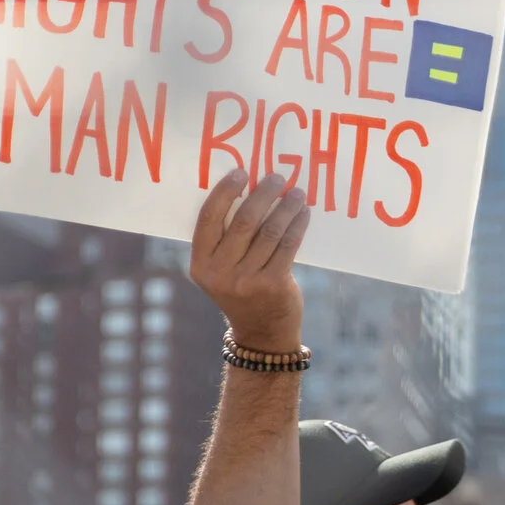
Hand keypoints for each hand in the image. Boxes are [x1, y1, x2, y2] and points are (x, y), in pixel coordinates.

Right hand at [190, 170, 309, 351]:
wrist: (262, 331)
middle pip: (243, 221)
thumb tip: (249, 191)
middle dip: (262, 194)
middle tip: (277, 177)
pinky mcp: (273, 284)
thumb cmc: (242, 289)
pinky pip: (288, 246)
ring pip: (269, 231)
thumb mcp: (222, 269)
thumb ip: (226, 240)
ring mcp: (246, 280)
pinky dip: (297, 226)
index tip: (241, 172)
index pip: (208, 218)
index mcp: (200, 264)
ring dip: (286, 207)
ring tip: (297, 193)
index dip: (224, 192)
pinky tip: (304, 214)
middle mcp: (219, 273)